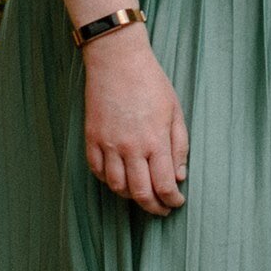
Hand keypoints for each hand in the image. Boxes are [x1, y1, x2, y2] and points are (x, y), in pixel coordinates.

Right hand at [83, 25, 188, 216]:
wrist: (117, 61)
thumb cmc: (151, 82)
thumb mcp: (175, 110)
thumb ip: (179, 145)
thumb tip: (179, 176)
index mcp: (156, 139)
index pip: (164, 185)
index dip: (172, 200)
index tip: (177, 202)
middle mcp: (131, 147)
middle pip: (140, 194)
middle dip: (153, 207)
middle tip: (162, 209)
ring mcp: (108, 145)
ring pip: (117, 188)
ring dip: (131, 197)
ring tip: (142, 194)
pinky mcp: (92, 140)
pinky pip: (98, 172)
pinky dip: (109, 181)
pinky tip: (120, 179)